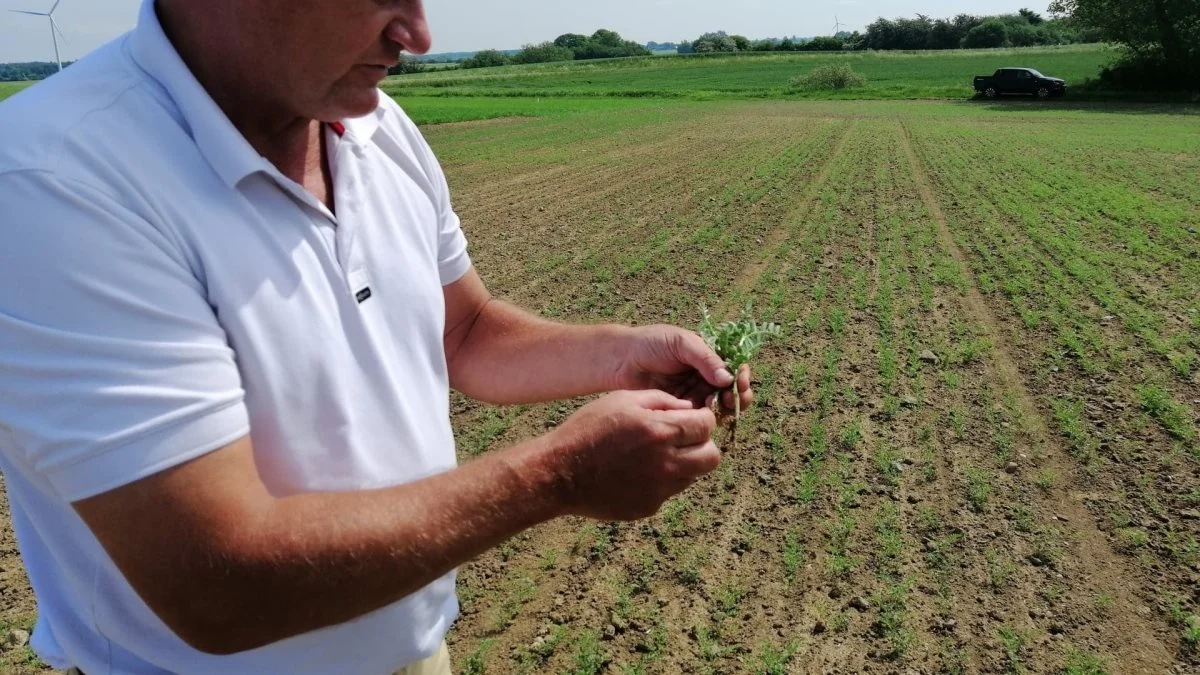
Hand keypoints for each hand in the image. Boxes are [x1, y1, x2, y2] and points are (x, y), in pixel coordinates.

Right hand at [547, 390, 719, 520]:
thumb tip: (688, 409)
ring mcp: (659, 489)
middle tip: (684, 440)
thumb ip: (662, 400)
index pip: (707, 425)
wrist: (559, 473)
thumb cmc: (588, 430)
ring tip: (656, 455)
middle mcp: (666, 463)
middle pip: (712, 457)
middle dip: (703, 444)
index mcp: (661, 431)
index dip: (702, 419)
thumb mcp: (622, 399)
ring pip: (693, 476)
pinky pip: (669, 492)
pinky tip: (637, 472)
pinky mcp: (649, 506)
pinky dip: (661, 481)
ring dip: (684, 463)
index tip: (691, 420)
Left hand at [616, 325, 753, 415]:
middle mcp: (705, 375)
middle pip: (731, 389)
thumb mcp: (681, 343)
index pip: (734, 367)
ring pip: (718, 405)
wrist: (621, 359)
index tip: (741, 380)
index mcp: (708, 356)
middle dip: (736, 395)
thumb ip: (706, 359)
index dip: (742, 375)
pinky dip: (704, 416)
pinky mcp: (681, 408)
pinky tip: (700, 413)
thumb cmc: (651, 343)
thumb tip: (729, 379)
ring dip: (722, 407)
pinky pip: (699, 415)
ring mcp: (694, 392)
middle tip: (730, 399)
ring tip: (713, 404)